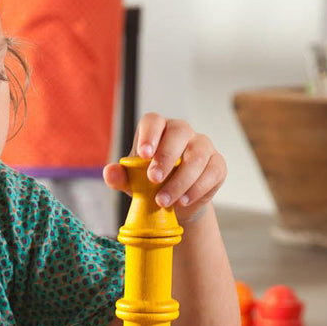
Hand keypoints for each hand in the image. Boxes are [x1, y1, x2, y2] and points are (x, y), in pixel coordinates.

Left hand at [103, 113, 226, 224]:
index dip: (149, 134)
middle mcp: (182, 133)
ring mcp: (202, 146)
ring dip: (180, 180)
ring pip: (197, 155)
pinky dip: (197, 188)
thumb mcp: (132, 183)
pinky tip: (184, 201)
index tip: (143, 154)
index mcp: (158, 130)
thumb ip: (120, 177)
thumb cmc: (150, 186)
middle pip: (179, 132)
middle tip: (153, 180)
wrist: (175, 204)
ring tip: (164, 200)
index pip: (154, 120)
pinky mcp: (216, 164)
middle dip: (166, 157)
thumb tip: (110, 172)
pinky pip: (212, 171)